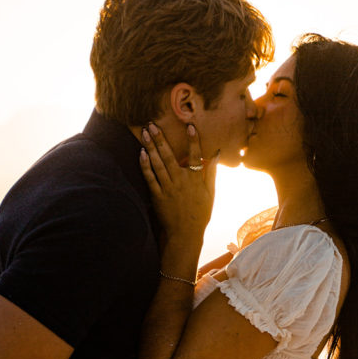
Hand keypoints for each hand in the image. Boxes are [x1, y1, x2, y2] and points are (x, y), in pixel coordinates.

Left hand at [140, 123, 217, 243]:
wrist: (186, 234)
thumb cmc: (200, 214)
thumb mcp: (210, 193)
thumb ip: (212, 172)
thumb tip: (216, 154)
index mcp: (196, 179)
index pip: (195, 155)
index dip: (193, 140)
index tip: (189, 126)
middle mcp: (181, 181)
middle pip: (169, 155)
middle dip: (160, 138)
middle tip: (152, 124)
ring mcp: (168, 188)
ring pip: (158, 163)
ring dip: (150, 147)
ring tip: (144, 133)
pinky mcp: (157, 196)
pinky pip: (150, 178)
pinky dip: (145, 165)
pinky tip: (141, 153)